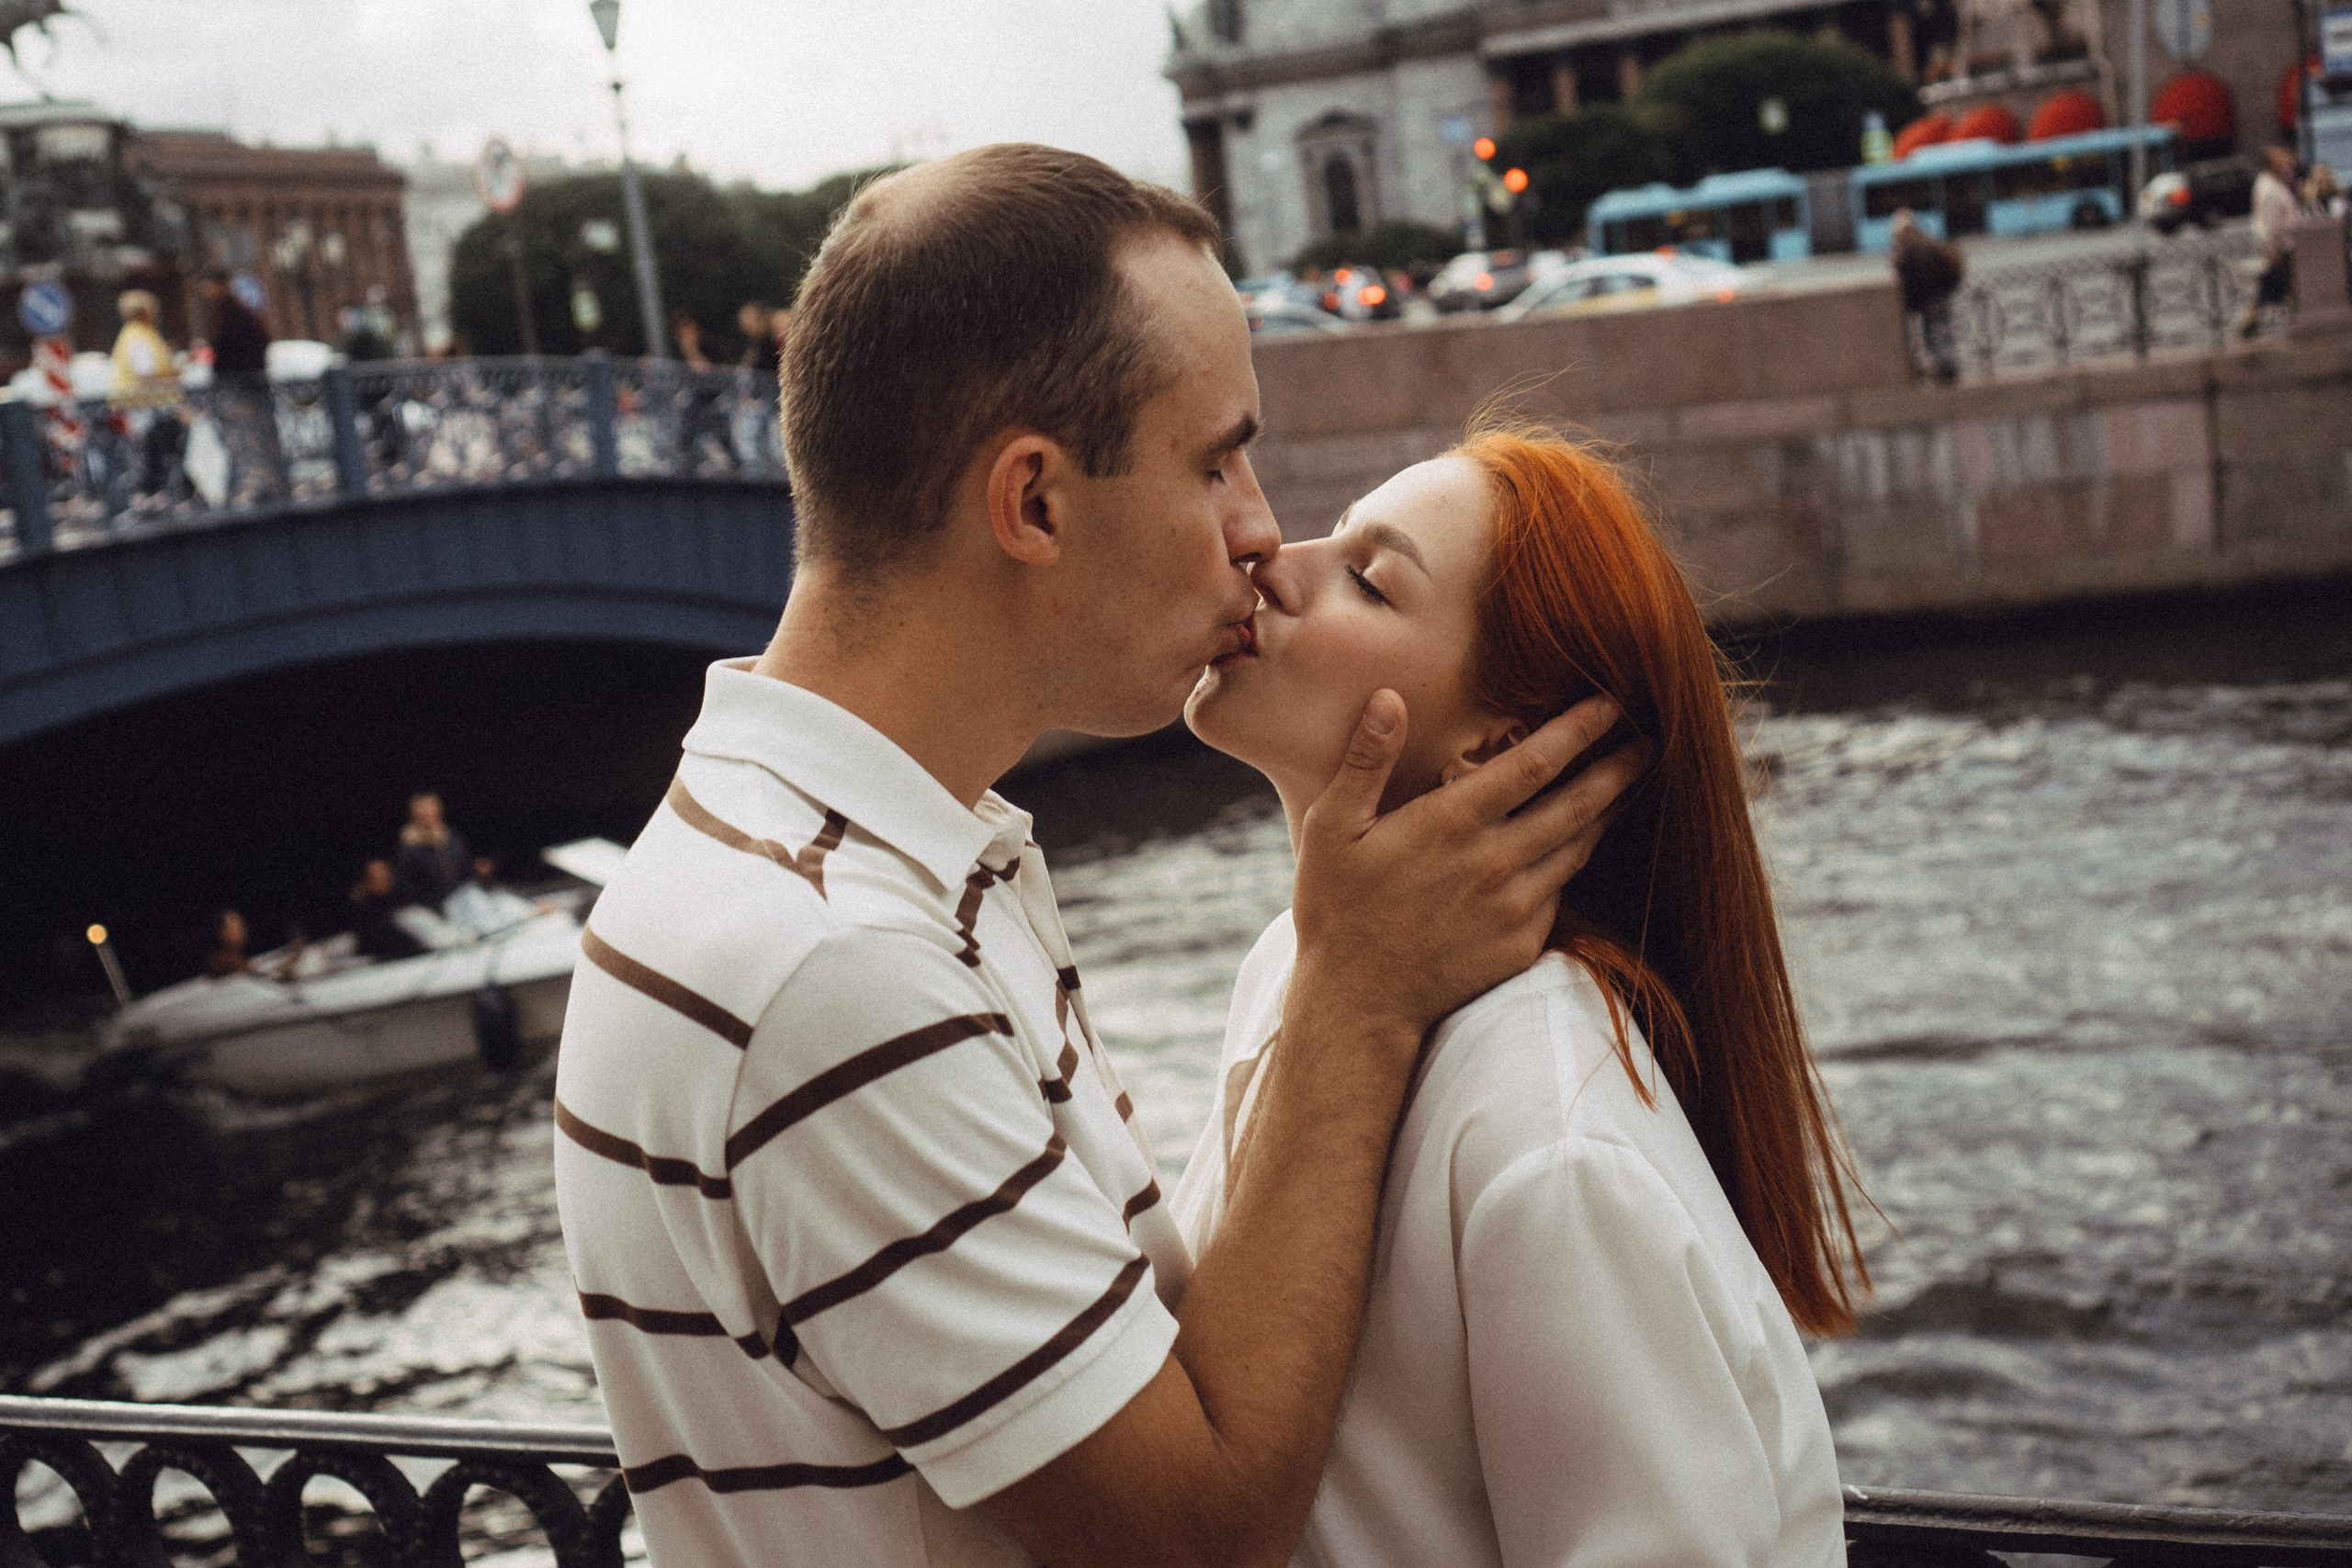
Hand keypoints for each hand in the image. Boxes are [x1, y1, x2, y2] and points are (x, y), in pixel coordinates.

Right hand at [1288, 689, 1648, 1045]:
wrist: (1359, 1002)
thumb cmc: (1337, 909)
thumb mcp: (1331, 827)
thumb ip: (1366, 760)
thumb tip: (1389, 697)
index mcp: (1453, 823)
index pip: (1535, 763)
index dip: (1578, 729)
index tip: (1609, 703)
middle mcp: (1496, 861)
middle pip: (1578, 804)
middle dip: (1619, 767)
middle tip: (1650, 738)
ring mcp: (1515, 906)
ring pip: (1578, 847)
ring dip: (1607, 812)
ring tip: (1627, 784)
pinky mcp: (1522, 943)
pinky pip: (1559, 892)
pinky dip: (1572, 862)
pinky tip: (1578, 846)